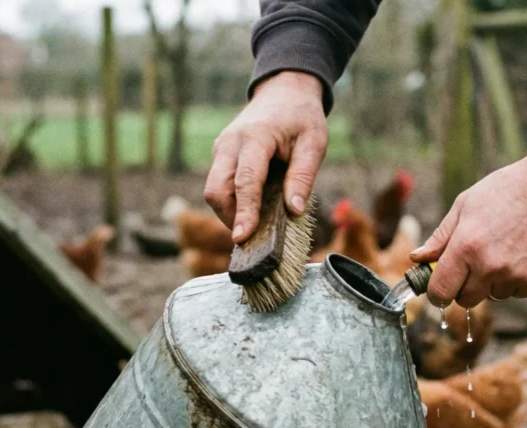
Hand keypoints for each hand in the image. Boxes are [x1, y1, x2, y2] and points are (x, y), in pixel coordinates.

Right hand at [204, 71, 327, 243]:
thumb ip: (303, 176)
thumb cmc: (302, 117)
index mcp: (256, 137)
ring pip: (213, 190)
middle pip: (216, 189)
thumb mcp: (314, 143)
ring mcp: (221, 148)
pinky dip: (230, 201)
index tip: (243, 238)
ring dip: (229, 212)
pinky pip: (218, 184)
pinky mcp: (220, 154)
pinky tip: (251, 209)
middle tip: (251, 239)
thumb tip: (293, 211)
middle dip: (230, 217)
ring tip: (254, 225)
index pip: (245, 181)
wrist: (284, 90)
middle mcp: (231, 142)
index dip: (244, 212)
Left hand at [410, 147, 526, 307]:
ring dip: (491, 283)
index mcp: (466, 246)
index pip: (440, 291)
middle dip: (463, 287)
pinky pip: (515, 293)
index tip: (439, 288)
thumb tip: (417, 258)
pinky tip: (519, 255)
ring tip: (502, 251)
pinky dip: (513, 281)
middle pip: (465, 301)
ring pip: (491, 296)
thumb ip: (440, 237)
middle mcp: (488, 266)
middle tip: (472, 265)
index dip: (436, 293)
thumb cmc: (506, 190)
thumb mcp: (465, 205)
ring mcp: (514, 275)